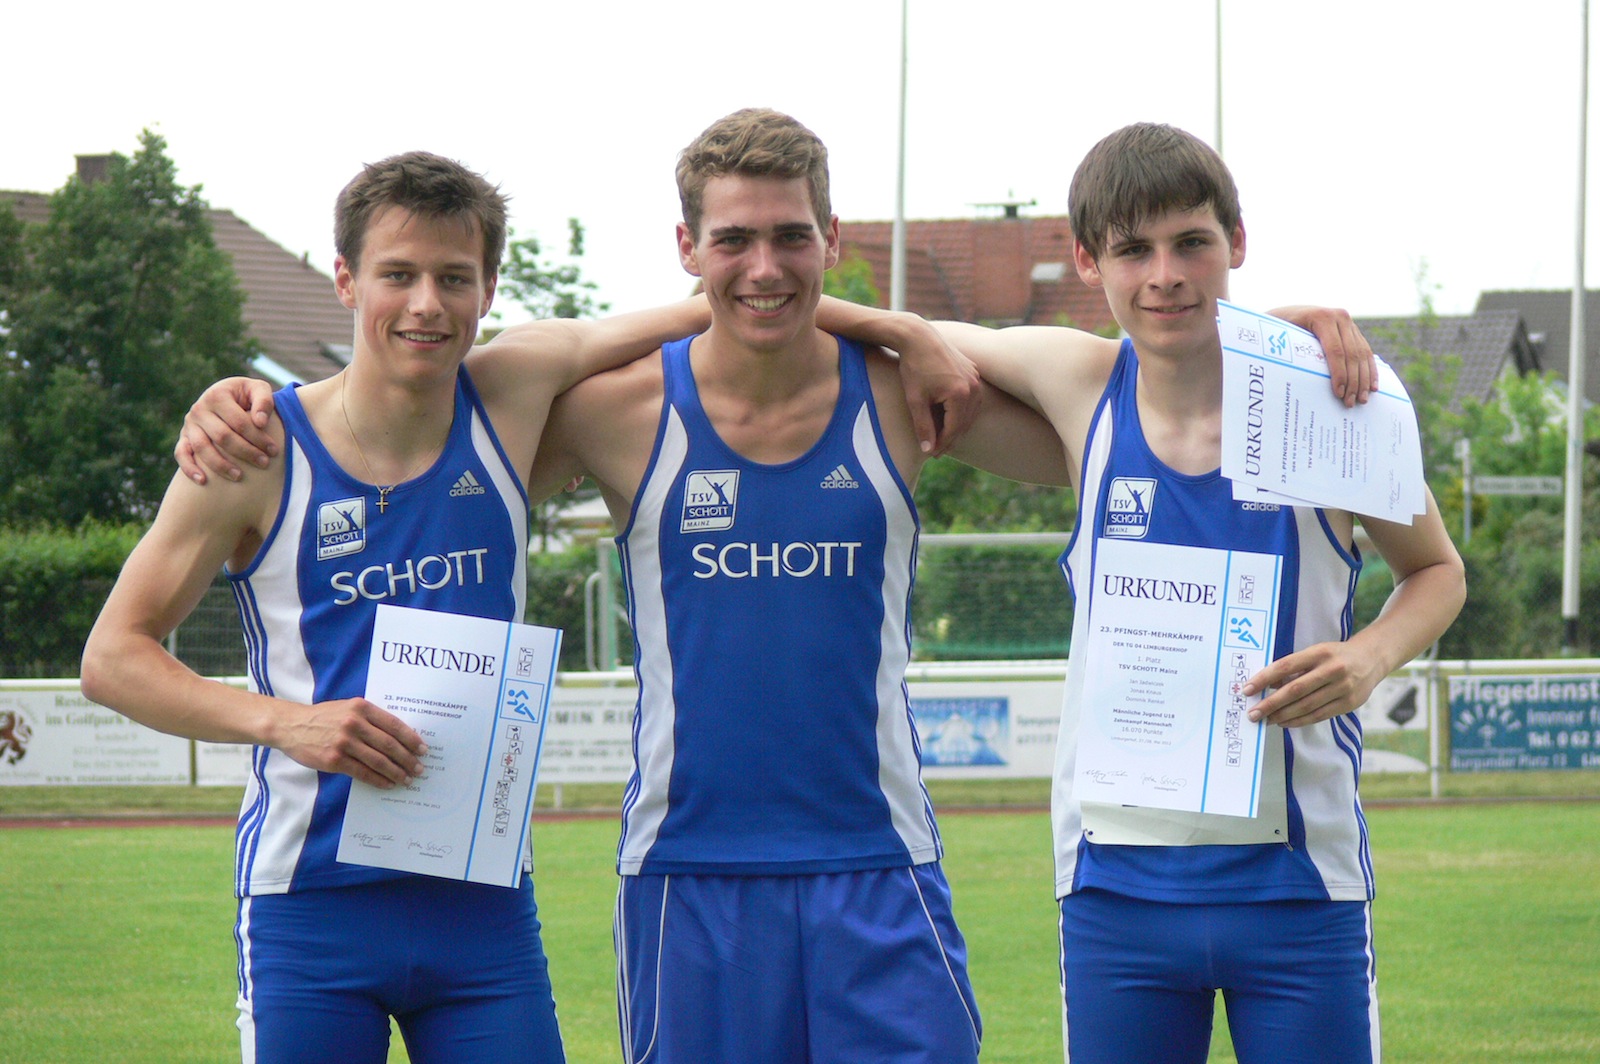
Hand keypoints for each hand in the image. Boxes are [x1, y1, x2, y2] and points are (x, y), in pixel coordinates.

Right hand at [176, 377, 279, 483]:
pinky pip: (181, 454)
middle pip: (222, 436)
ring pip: (202, 447)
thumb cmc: (246, 395)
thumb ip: (264, 401)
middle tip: (264, 463)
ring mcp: (189, 424)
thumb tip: (261, 422)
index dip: (258, 438)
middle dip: (245, 452)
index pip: (239, 422)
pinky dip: (189, 468)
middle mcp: (199, 409)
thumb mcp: (258, 389)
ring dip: (220, 465)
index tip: (274, 450)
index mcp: (217, 395)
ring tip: (239, 476)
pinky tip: (203, 481)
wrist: (226, 395)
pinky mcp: (184, 437)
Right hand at [274, 697, 429, 788]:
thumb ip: (371, 718)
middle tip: (419, 768)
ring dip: (396, 772)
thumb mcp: (348, 708)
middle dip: (408, 759)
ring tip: (407, 779)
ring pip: (378, 761)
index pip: (394, 725)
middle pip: (389, 745)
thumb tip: (399, 736)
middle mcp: (354, 723)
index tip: (423, 749)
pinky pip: (362, 773)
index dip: (411, 739)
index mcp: (361, 708)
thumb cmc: (324, 717)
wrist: (291, 726)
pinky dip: (378, 780)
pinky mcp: (334, 760)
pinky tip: (388, 784)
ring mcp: (344, 743)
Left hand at [897, 328, 982, 454]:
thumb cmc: (914, 367)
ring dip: (958, 426)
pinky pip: (972, 399)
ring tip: (942, 437)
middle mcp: (973, 387)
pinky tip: (950, 417)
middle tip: (936, 450)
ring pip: (970, 413)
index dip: (942, 444)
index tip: (931, 454)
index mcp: (960, 395)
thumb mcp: (915, 400)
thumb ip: (923, 427)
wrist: (918, 337)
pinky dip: (962, 411)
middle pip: (964, 423)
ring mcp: (976, 379)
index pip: (953, 430)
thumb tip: (928, 450)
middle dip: (950, 438)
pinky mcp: (974, 372)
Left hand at [1242, 641, 1383, 727]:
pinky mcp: (1348, 703)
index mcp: (1319, 653)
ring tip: (1266, 720)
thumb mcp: (1315, 653)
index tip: (1247, 689)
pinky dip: (1299, 721)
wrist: (1371, 659)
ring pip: (1306, 706)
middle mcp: (1332, 670)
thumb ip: (1293, 668)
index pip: (1285, 666)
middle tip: (1253, 713)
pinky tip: (1285, 722)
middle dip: (1270, 703)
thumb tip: (1267, 685)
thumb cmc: (1335, 655)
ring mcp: (1342, 688)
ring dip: (1282, 715)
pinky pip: (1318, 715)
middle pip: (1294, 690)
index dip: (1264, 678)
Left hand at [1269, 306, 1374, 406]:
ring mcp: (1348, 322)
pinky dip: (1370, 369)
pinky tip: (1372, 386)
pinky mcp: (1353, 330)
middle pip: (1352, 354)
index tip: (1338, 393)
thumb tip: (1281, 379)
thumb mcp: (1278, 336)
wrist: (1288, 313)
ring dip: (1363, 379)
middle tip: (1350, 403)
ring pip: (1362, 354)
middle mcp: (1339, 317)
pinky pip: (1366, 351)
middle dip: (1353, 381)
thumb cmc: (1279, 329)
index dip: (1339, 373)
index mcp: (1321, 317)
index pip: (1335, 350)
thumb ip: (1283, 350)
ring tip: (1361, 399)